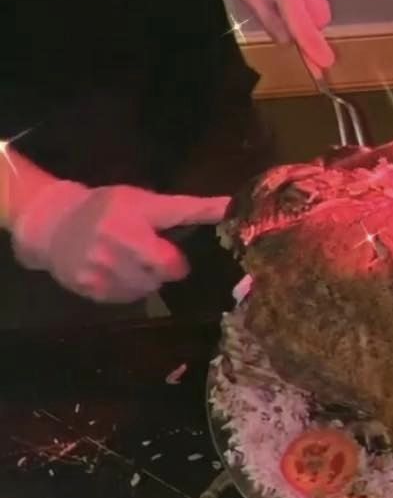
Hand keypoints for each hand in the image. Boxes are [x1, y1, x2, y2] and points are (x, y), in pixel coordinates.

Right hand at [11, 181, 230, 302]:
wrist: (54, 227)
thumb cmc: (105, 209)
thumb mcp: (138, 199)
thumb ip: (177, 209)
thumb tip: (225, 209)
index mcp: (135, 210)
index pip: (180, 211)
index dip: (209, 211)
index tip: (232, 210)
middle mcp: (119, 237)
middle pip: (170, 267)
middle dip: (171, 264)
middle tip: (157, 253)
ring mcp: (104, 266)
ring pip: (151, 286)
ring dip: (151, 278)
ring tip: (133, 262)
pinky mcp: (93, 289)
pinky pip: (130, 298)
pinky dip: (131, 289)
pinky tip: (118, 272)